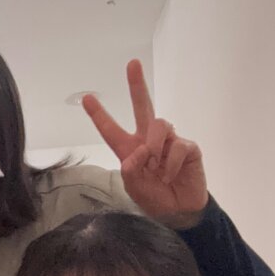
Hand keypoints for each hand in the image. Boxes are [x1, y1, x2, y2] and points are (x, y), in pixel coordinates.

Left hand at [83, 60, 207, 224]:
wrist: (179, 211)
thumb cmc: (155, 198)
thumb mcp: (134, 188)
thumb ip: (131, 170)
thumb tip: (140, 151)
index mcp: (130, 149)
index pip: (111, 130)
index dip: (99, 114)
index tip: (86, 97)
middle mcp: (149, 140)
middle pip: (142, 107)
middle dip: (137, 85)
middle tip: (133, 64)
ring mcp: (170, 141)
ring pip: (160, 125)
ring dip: (155, 147)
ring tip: (156, 167)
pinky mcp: (188, 147)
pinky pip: (177, 146)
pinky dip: (170, 164)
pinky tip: (170, 176)